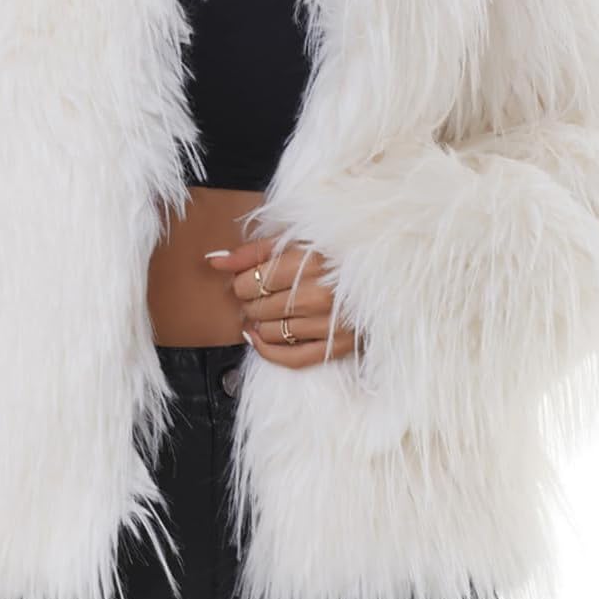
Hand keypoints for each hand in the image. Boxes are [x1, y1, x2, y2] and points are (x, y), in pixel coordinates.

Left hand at [205, 238, 362, 368]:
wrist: (384, 273)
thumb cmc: (336, 253)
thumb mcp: (297, 240)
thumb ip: (253, 251)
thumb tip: (213, 260)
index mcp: (311, 262)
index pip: (250, 283)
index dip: (240, 283)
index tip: (246, 279)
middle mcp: (321, 294)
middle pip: (258, 308)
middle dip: (249, 303)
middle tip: (256, 295)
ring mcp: (330, 323)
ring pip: (271, 333)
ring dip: (259, 324)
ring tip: (263, 311)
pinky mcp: (338, 345)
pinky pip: (292, 358)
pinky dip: (268, 351)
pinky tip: (259, 338)